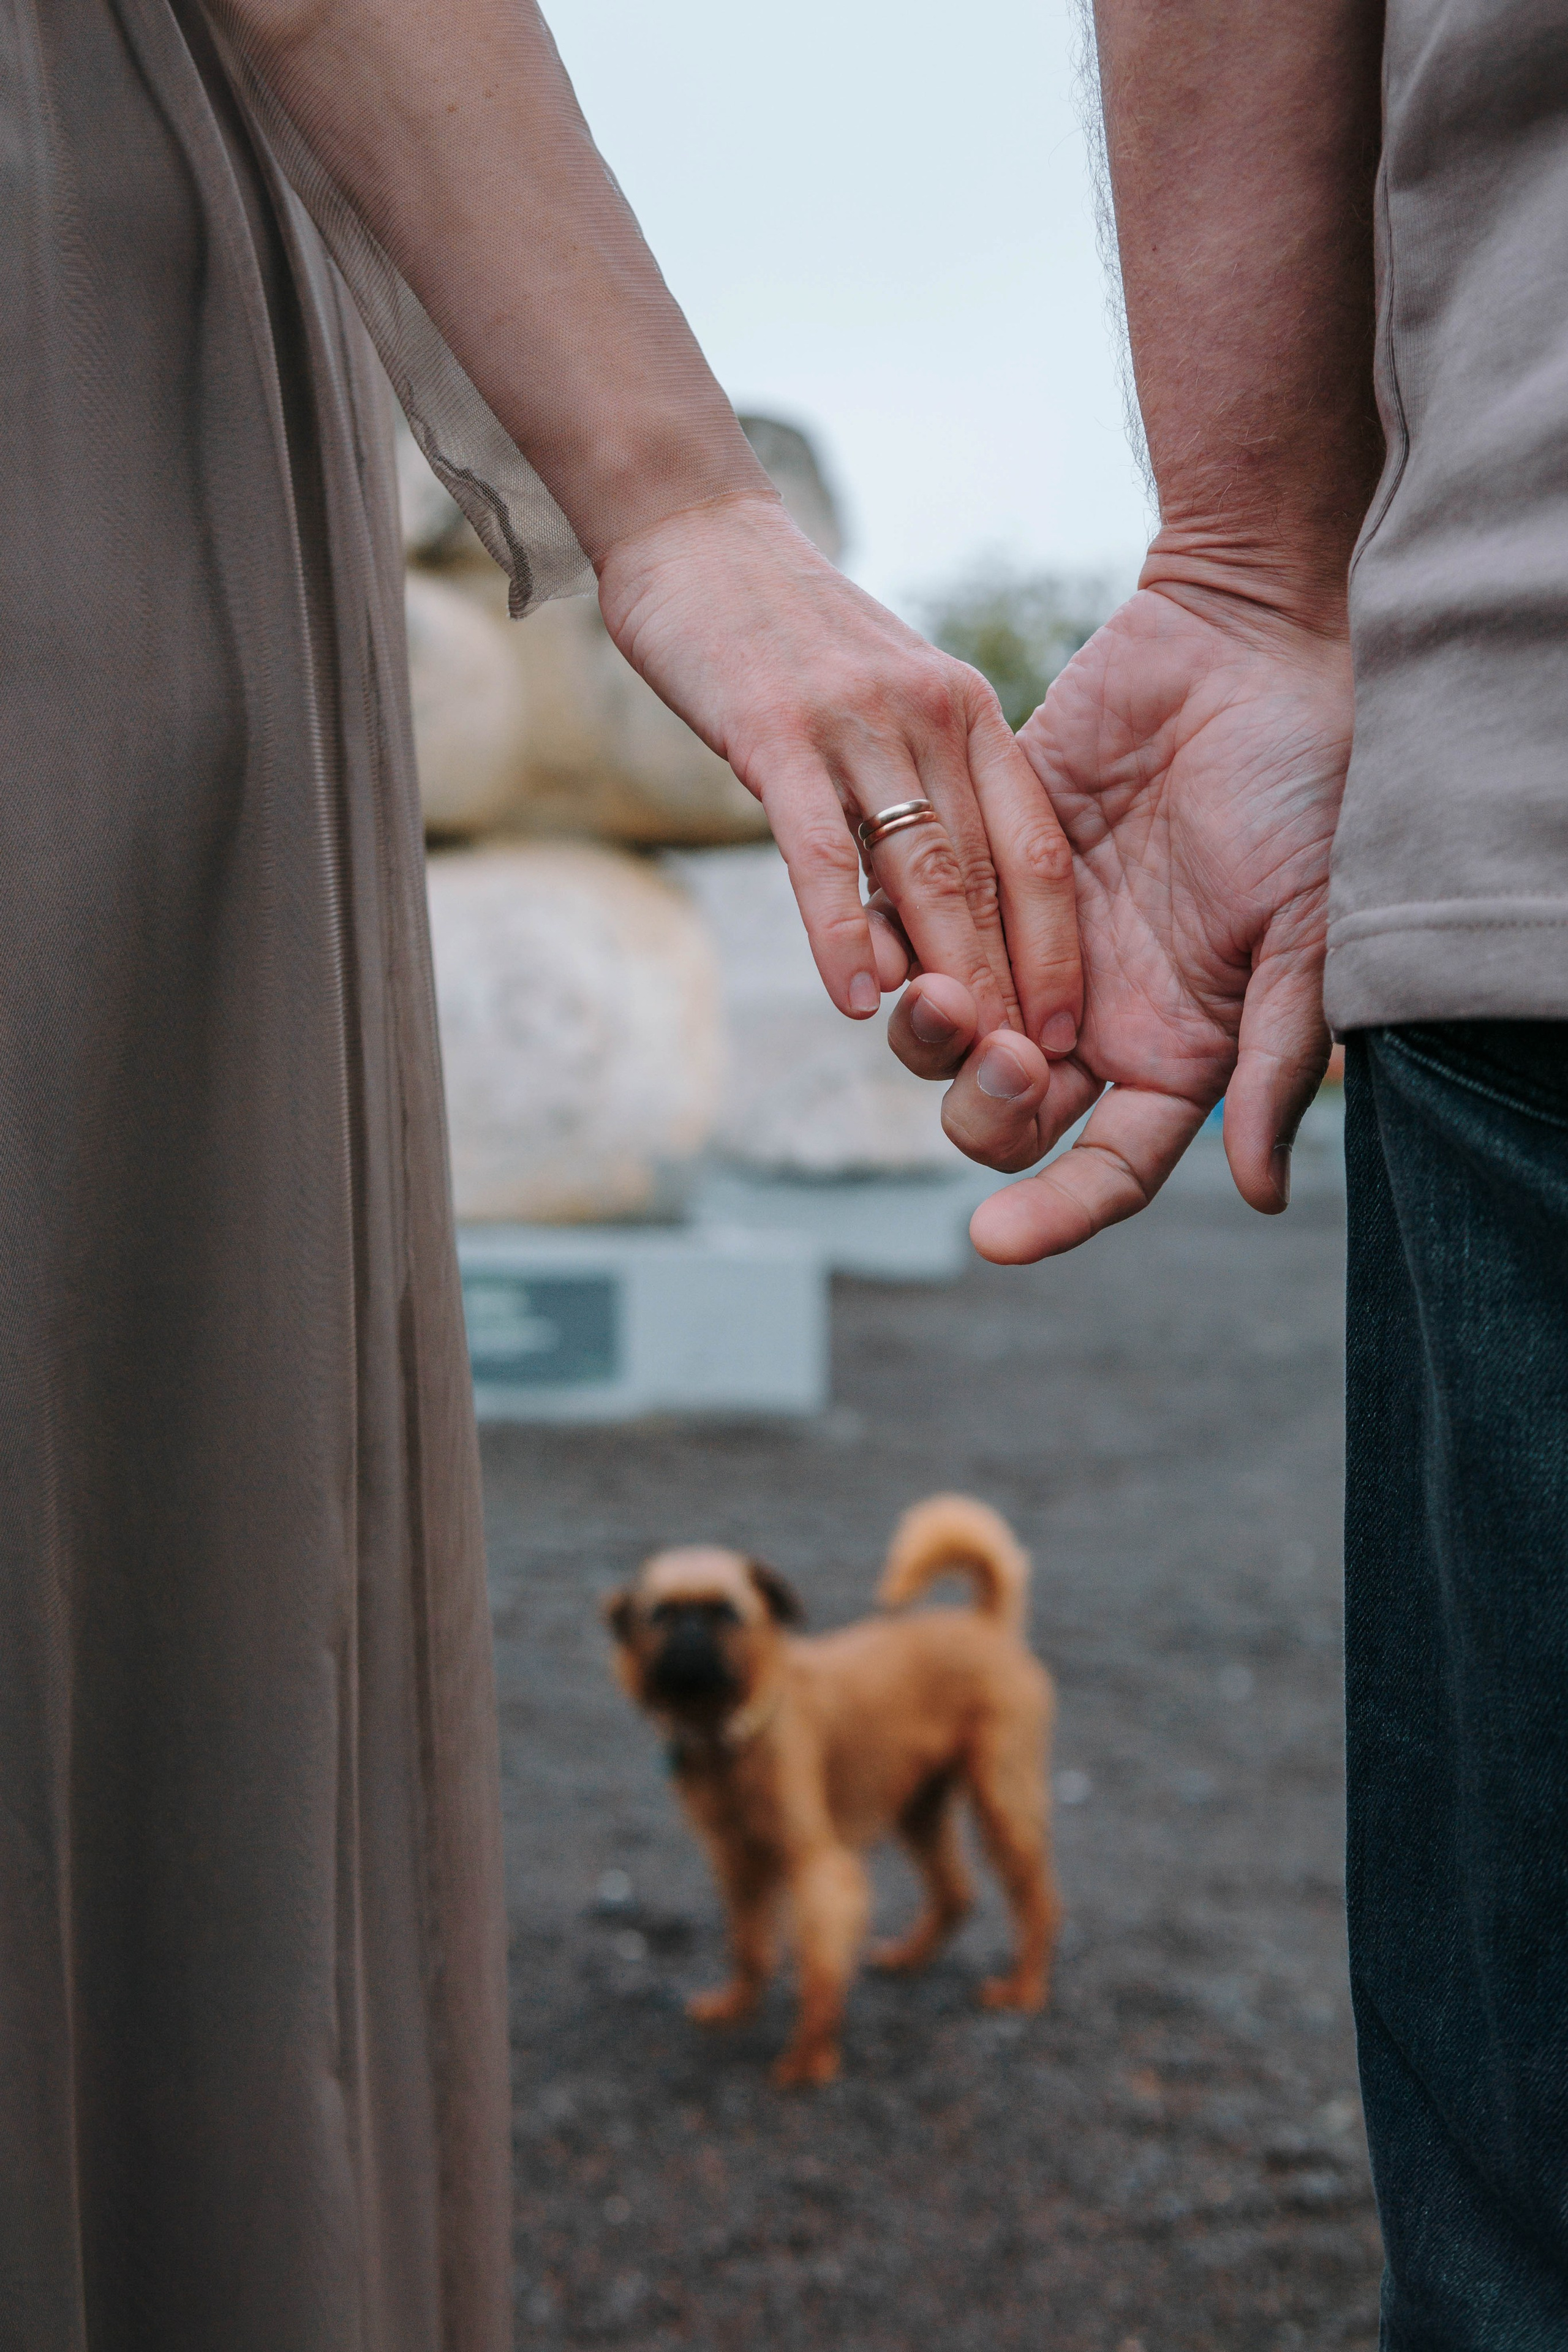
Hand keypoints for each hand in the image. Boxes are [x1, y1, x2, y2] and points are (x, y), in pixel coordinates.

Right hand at [595, 494, 1081, 1054]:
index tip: (1071, 1034)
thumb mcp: (885, 703)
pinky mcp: (776, 729)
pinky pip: (821, 848)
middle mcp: (932, 716)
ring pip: (922, 869)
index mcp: (970, 715)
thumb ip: (919, 790)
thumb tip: (929, 914)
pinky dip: (840, 929)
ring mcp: (857, 723)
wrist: (695, 535)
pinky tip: (855, 997)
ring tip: (961, 1053)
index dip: (1059, 949)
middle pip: (989, 875)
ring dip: (947, 972)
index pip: (1037, 851)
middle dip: (1013, 985)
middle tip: (1027, 1077)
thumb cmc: (786, 637)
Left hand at [890, 582, 1351, 1259]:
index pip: (1106, 1169)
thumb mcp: (1308, 928)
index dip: (1053, 1213)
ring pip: (946, 1038)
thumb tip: (1258, 1193)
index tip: (990, 1241)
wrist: (1244, 645)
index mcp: (1176, 1051)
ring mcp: (1032, 944)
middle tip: (1000, 1053)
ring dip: (929, 1038)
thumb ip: (1275, 1058)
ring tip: (934, 994)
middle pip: (1006, 1118)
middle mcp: (1095, 1016)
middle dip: (985, 1110)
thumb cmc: (1305, 786)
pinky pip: (912, 929)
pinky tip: (878, 939)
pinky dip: (889, 948)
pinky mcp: (980, 866)